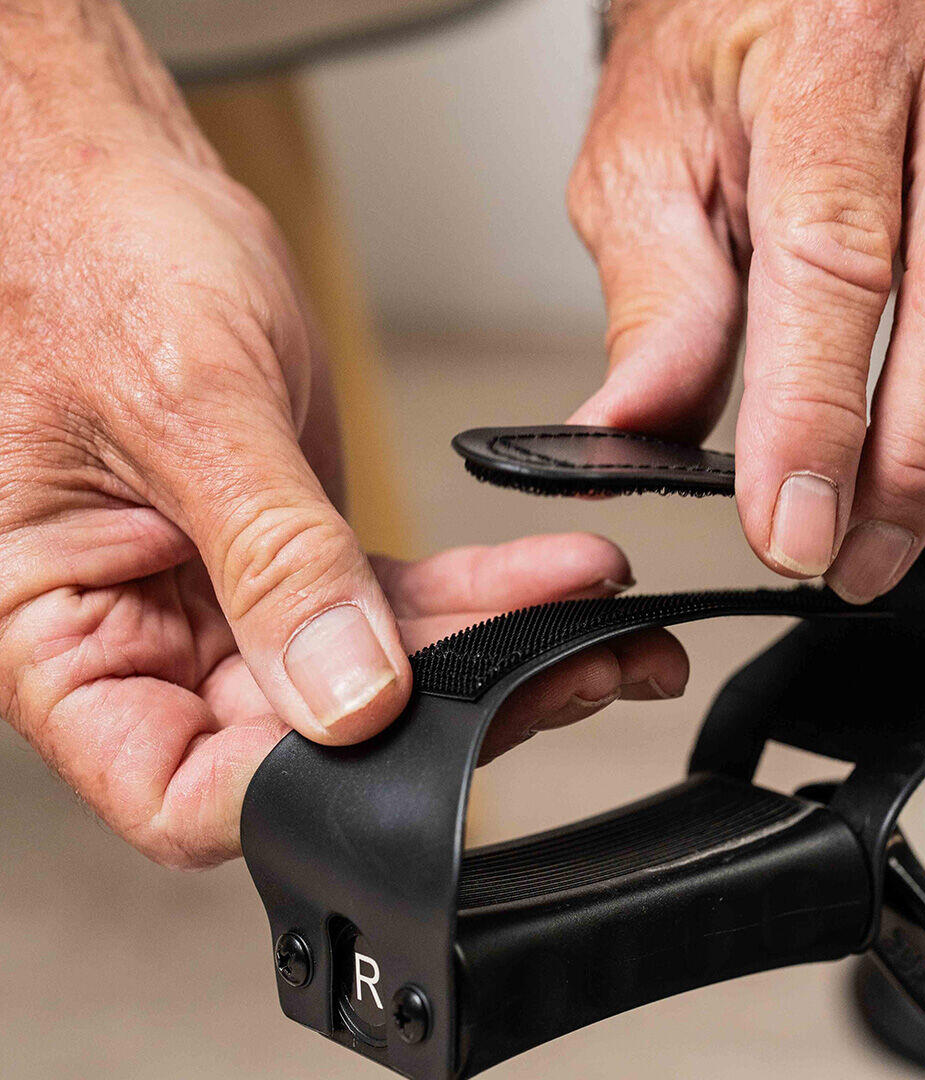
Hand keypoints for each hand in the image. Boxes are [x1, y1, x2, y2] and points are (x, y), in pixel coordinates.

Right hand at [0, 2, 685, 866]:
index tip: (416, 755)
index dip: (291, 798)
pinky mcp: (294, 561)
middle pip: (306, 741)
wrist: (111, 183)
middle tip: (579, 669)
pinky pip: (398, 602)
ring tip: (605, 623)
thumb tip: (350, 700)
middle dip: (456, 711)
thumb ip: (272, 561)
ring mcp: (225, 606)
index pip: (178, 790)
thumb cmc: (86, 254)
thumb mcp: (184, 408)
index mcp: (64, 634)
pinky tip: (562, 576)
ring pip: (377, 676)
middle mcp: (146, 639)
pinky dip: (485, 591)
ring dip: (500, 649)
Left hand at [569, 0, 924, 597]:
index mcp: (836, 54)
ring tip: (910, 549)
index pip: (837, 258)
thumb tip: (631, 436)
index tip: (791, 533)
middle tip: (849, 563)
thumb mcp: (646, 165)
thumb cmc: (716, 61)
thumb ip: (655, 305)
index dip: (818, 417)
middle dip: (919, 464)